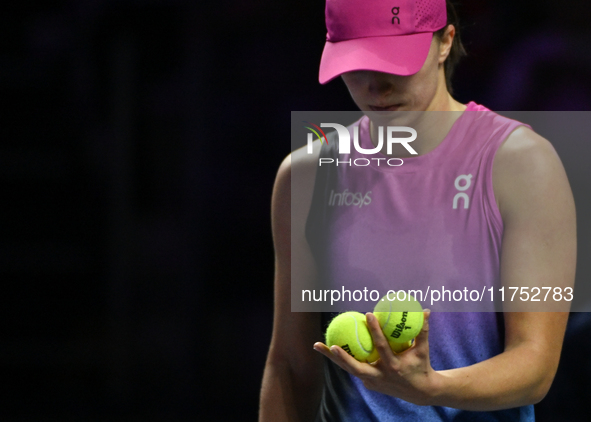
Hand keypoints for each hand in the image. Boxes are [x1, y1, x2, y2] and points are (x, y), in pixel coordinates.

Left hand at [313, 310, 439, 404]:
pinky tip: (330, 348)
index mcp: (393, 366)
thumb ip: (422, 330)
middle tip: (331, 344)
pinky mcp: (368, 384)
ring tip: (316, 345)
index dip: (375, 331)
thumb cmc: (421, 365)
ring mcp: (372, 382)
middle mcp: (380, 376)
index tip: (368, 314)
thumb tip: (425, 309)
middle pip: (356, 368)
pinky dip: (342, 359)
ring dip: (332, 357)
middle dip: (342, 357)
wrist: (419, 393)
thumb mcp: (422, 349)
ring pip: (349, 368)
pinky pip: (353, 368)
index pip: (382, 347)